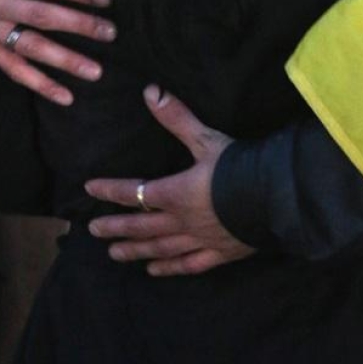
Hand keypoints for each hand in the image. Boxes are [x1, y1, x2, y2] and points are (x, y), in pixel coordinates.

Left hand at [86, 87, 254, 275]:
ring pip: (159, 248)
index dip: (110, 190)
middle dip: (115, 227)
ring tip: (114, 254)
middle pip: (140, 226)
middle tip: (93, 231)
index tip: (90, 189)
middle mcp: (180, 220)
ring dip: (135, 250)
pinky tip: (156, 271)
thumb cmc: (237, 166)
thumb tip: (150, 92)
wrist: (272, 198)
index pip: (134, 192)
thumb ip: (177, 118)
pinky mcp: (218, 253)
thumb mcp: (206, 138)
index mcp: (174, 192)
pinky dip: (170, 268)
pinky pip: (188, 264)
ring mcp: (198, 240)